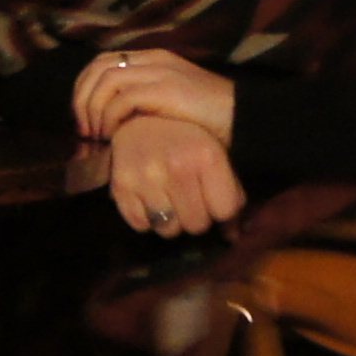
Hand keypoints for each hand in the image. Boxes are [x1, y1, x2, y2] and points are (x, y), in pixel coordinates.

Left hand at [73, 47, 236, 145]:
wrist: (245, 119)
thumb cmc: (208, 121)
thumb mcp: (169, 106)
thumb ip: (143, 105)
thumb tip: (111, 124)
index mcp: (152, 59)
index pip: (102, 63)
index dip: (84, 90)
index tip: (84, 121)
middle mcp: (152, 59)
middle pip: (97, 68)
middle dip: (81, 100)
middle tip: (84, 131)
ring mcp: (159, 71)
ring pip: (105, 81)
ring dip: (93, 111)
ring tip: (97, 137)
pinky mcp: (165, 89)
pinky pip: (122, 99)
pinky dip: (110, 119)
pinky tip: (113, 137)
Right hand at [103, 114, 247, 240]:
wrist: (138, 119)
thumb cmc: (184, 140)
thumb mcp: (215, 155)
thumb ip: (231, 194)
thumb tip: (234, 236)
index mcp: (206, 156)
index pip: (225, 211)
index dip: (220, 209)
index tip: (211, 198)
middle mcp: (177, 165)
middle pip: (196, 225)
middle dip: (195, 216)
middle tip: (188, 198)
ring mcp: (146, 177)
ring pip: (169, 229)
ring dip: (171, 220)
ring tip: (168, 198)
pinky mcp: (121, 186)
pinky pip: (141, 225)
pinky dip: (146, 218)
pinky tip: (149, 197)